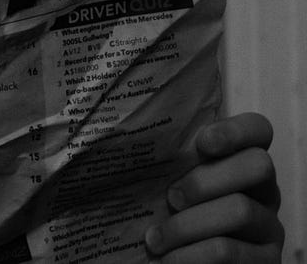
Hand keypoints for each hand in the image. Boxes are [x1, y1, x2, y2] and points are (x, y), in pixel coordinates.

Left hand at [144, 112, 283, 262]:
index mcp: (238, 163)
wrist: (170, 262)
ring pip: (240, 210)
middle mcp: (262, 191)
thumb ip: (158, 159)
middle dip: (205, 180)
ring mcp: (268, 226)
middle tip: (170, 198)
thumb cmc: (161, 217)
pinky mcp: (266, 260)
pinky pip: (230, 252)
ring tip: (155, 240)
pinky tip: (168, 260)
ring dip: (186, 226)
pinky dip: (191, 256)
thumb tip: (110, 129)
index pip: (258, 130)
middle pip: (258, 165)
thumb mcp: (158, 183)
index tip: (202, 142)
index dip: (236, 130)